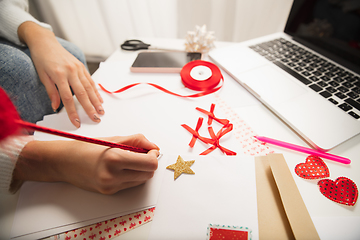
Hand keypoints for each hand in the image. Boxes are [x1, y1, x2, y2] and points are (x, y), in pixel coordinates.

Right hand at [13, 134, 159, 193]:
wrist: (63, 162)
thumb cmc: (86, 147)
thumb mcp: (113, 139)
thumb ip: (137, 141)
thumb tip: (154, 147)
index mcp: (114, 159)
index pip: (149, 163)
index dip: (154, 155)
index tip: (151, 150)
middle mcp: (113, 176)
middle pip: (148, 174)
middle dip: (149, 163)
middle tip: (143, 153)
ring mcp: (111, 186)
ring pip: (141, 180)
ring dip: (141, 170)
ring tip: (130, 159)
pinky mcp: (109, 192)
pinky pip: (130, 184)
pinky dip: (132, 175)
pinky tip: (122, 167)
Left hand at [18, 21, 103, 127]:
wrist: (45, 41)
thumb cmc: (41, 58)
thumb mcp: (42, 76)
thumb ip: (51, 91)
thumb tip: (55, 106)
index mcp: (59, 75)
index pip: (68, 98)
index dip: (72, 112)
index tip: (76, 122)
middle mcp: (71, 71)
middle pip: (82, 94)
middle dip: (90, 108)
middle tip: (96, 119)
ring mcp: (78, 68)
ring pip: (89, 87)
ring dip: (96, 101)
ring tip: (101, 111)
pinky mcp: (81, 66)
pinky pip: (90, 80)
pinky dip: (95, 91)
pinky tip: (99, 99)